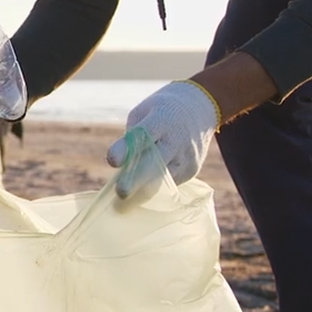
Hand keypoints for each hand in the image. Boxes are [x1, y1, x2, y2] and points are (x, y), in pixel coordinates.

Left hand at [106, 80, 220, 197]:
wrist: (199, 108)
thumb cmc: (161, 111)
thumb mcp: (144, 112)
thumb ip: (132, 136)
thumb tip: (122, 164)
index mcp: (160, 121)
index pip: (143, 136)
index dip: (126, 149)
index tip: (112, 161)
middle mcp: (175, 140)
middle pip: (155, 163)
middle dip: (137, 180)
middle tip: (120, 193)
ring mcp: (186, 157)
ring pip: (164, 179)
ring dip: (144, 191)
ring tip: (125, 203)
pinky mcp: (192, 169)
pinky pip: (170, 183)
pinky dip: (155, 187)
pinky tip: (142, 192)